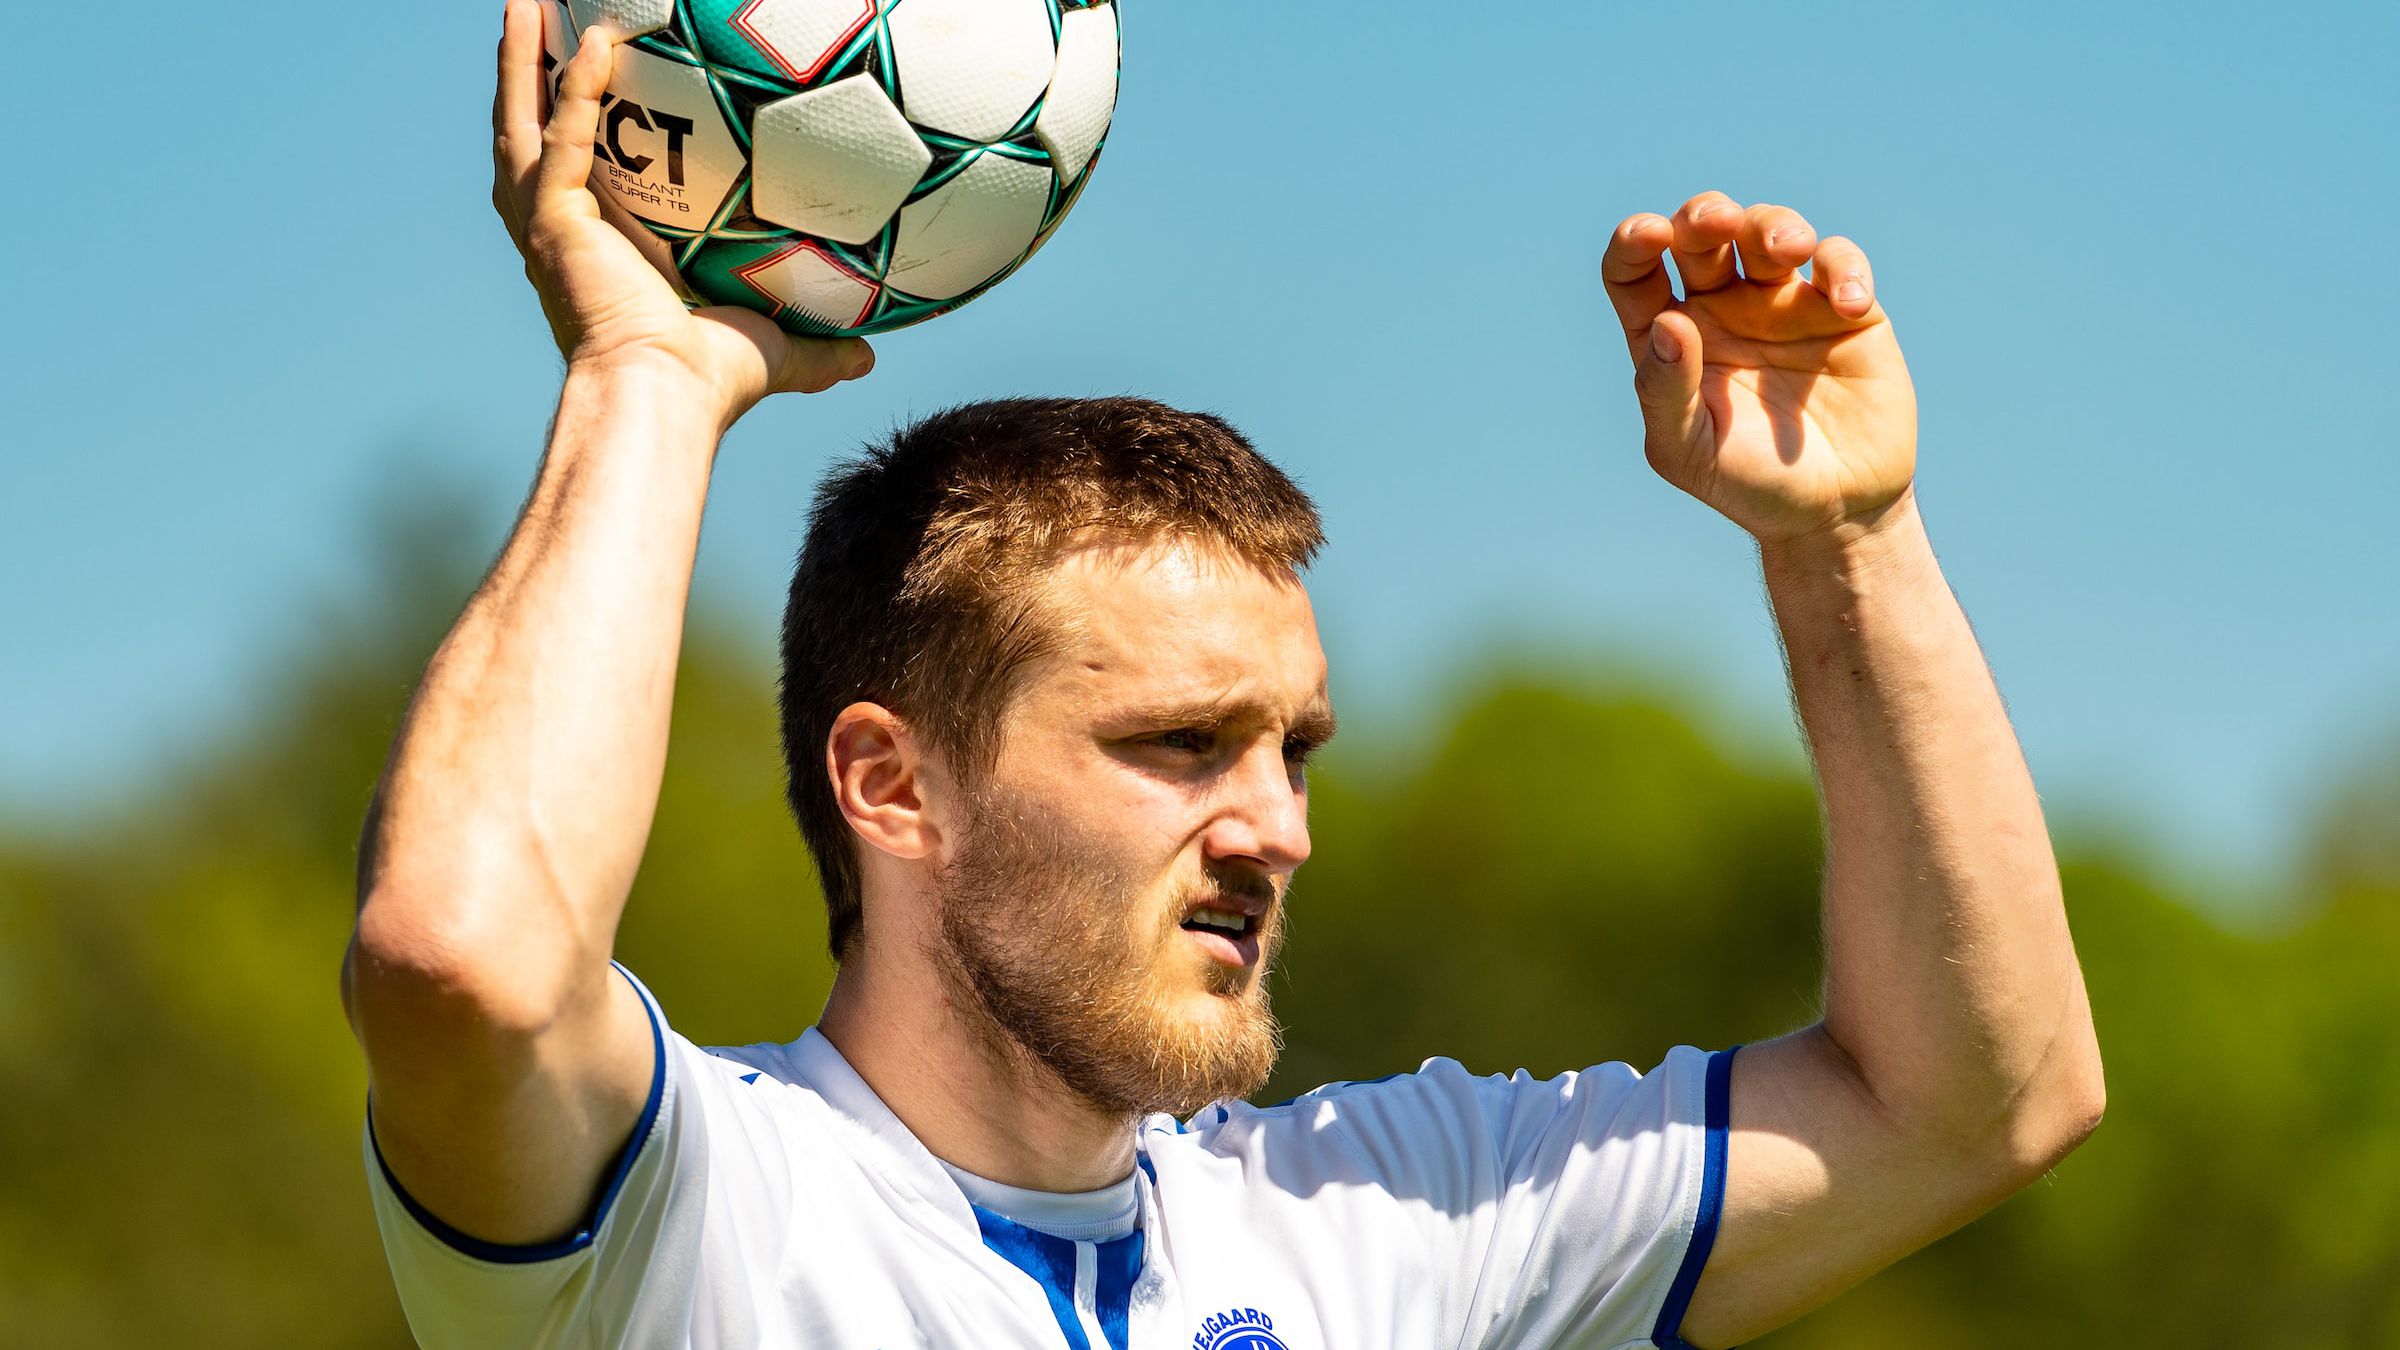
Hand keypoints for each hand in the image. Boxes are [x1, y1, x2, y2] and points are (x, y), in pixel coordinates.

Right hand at [490, 1, 871, 422]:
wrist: (666, 396)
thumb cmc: (710, 384)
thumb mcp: (774, 352)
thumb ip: (817, 348)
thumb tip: (869, 357)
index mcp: (597, 258)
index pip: (576, 180)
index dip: (572, 133)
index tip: (586, 90)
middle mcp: (560, 239)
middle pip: (530, 137)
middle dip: (527, 77)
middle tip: (535, 20)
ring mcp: (548, 228)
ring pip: (521, 123)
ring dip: (522, 62)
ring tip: (526, 5)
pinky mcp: (554, 220)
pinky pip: (567, 135)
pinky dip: (579, 86)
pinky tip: (601, 37)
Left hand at [1603, 193, 1916, 544]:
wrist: (1834, 511)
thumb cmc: (1746, 483)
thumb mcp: (1688, 450)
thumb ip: (1665, 390)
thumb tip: (1666, 323)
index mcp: (1670, 335)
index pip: (1636, 273)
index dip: (1633, 243)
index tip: (1647, 234)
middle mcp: (1722, 307)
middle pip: (1702, 234)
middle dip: (1705, 215)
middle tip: (1718, 223)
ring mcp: (1783, 303)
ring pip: (1769, 230)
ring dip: (1774, 224)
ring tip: (1789, 248)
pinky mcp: (1843, 309)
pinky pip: (1839, 262)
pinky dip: (1845, 268)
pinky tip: (1850, 305)